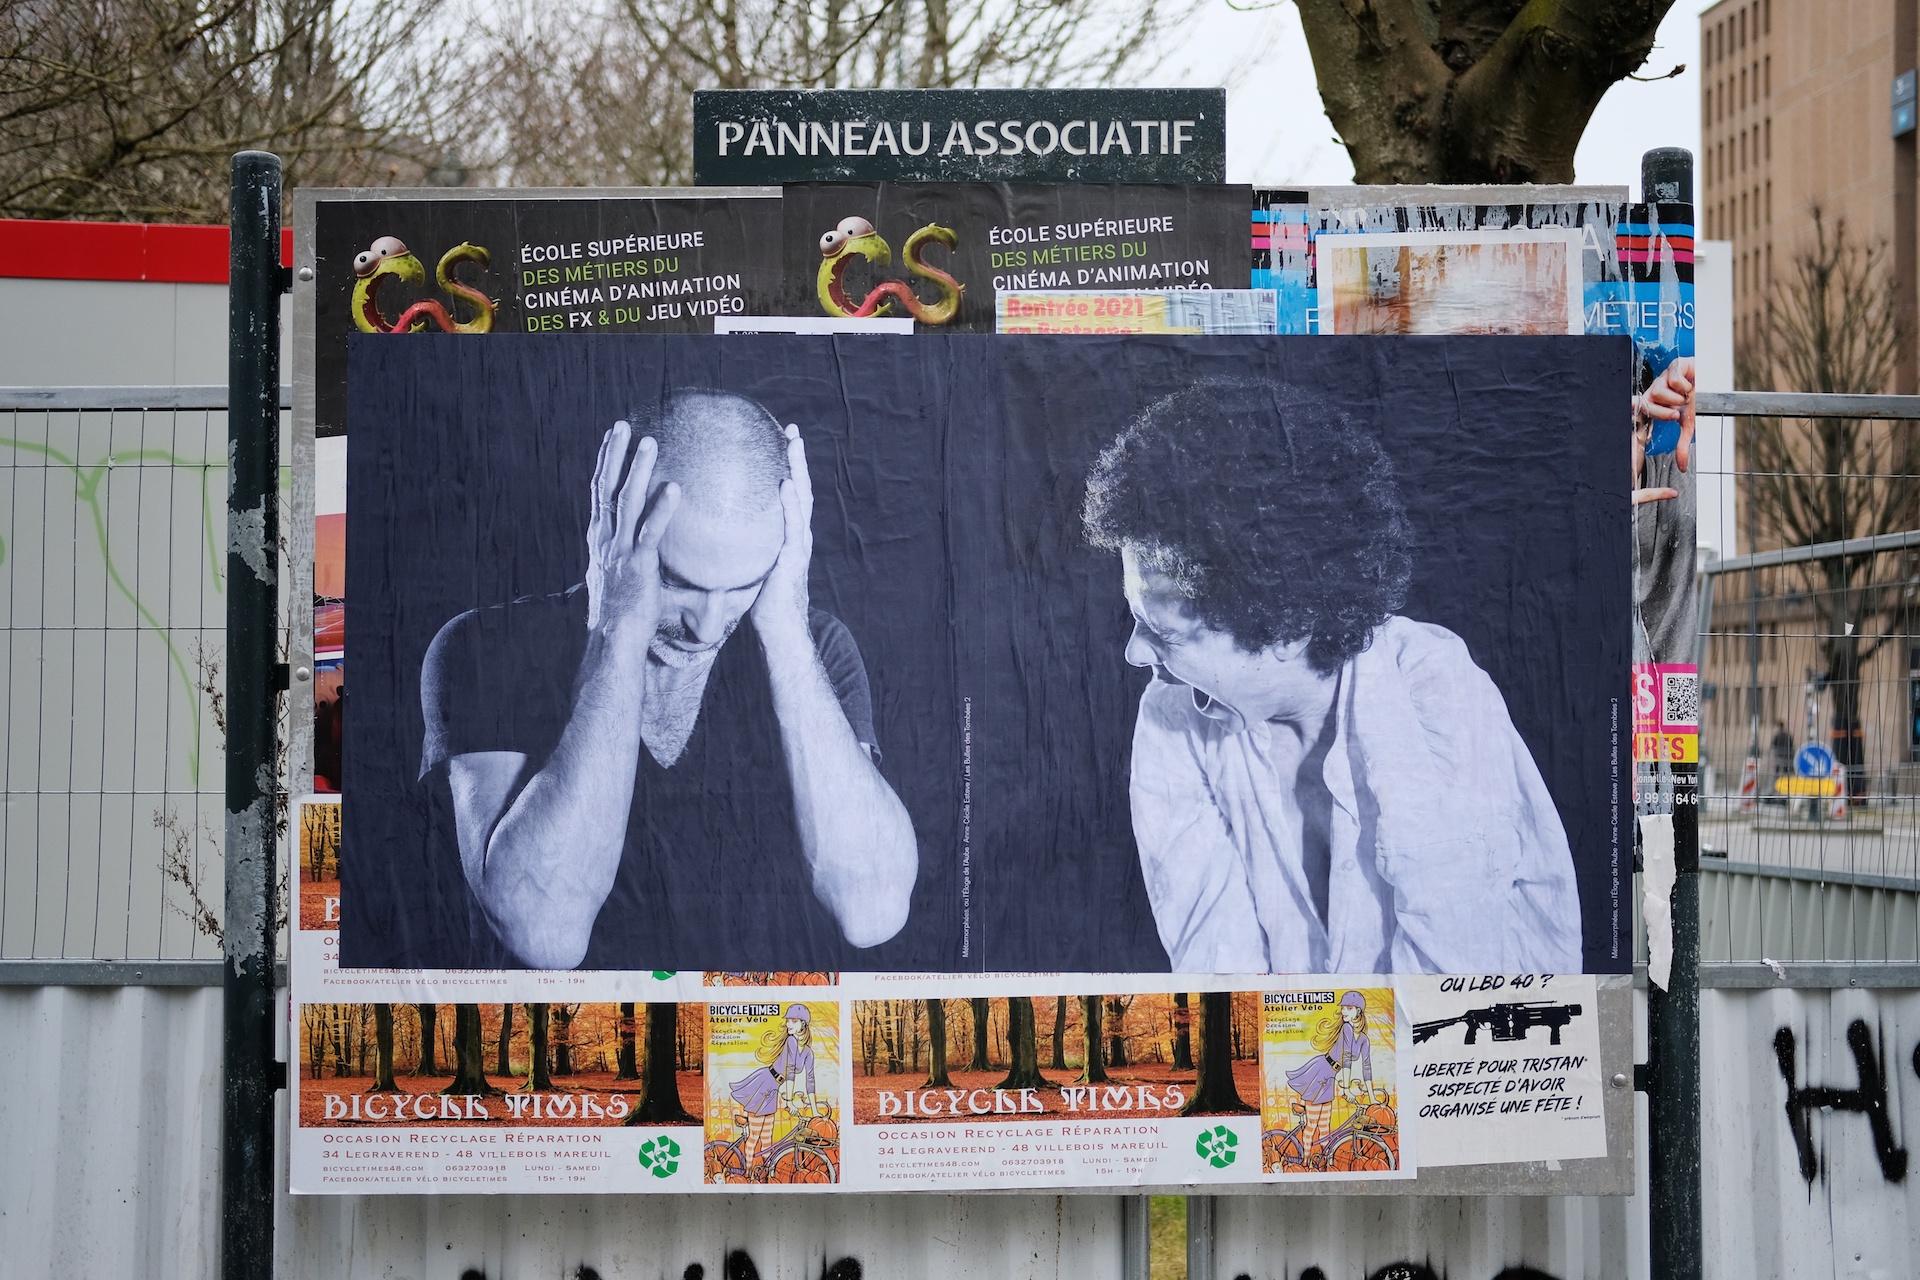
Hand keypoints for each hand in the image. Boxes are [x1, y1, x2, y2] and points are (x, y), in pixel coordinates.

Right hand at [585, 421, 678, 643]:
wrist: (612, 641)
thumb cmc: (622, 614)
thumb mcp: (621, 577)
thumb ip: (633, 556)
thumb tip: (649, 545)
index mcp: (600, 541)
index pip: (599, 494)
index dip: (603, 464)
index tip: (610, 439)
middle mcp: (605, 540)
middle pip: (606, 488)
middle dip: (613, 454)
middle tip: (623, 425)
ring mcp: (619, 552)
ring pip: (626, 501)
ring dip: (638, 469)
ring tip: (650, 442)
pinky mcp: (637, 566)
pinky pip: (650, 531)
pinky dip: (661, 508)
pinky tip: (674, 488)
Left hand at [751, 423, 813, 643]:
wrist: (779, 633)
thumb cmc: (762, 606)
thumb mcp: (747, 568)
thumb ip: (736, 548)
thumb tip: (706, 531)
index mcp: (787, 537)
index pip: (789, 496)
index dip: (786, 469)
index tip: (780, 442)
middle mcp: (798, 535)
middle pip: (800, 489)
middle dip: (797, 459)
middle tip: (791, 431)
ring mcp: (799, 545)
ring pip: (802, 499)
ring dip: (799, 470)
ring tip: (792, 444)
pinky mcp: (794, 559)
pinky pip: (793, 525)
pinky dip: (790, 503)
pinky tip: (784, 483)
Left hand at [1637, 357, 1696, 470]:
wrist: (1713, 383)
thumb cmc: (1698, 401)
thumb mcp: (1689, 424)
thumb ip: (1683, 444)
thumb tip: (1683, 467)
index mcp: (1656, 402)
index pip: (1639, 406)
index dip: (1632, 407)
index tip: (1629, 409)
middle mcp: (1656, 389)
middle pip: (1648, 402)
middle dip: (1663, 412)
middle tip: (1676, 414)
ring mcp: (1664, 376)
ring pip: (1659, 392)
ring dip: (1677, 398)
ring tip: (1686, 397)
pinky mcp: (1675, 365)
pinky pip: (1674, 379)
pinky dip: (1685, 385)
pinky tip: (1690, 384)